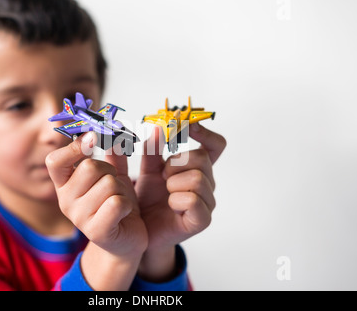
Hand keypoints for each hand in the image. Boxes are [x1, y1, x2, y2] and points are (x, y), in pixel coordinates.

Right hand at [46, 132, 147, 288]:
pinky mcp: (96, 231)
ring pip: (108, 184)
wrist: (126, 240)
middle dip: (109, 172)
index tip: (93, 137)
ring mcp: (79, 218)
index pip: (55, 161)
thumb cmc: (116, 204)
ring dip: (122, 190)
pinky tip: (124, 214)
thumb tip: (111, 126)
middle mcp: (66, 201)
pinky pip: (116, 203)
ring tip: (118, 202)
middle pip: (89, 167)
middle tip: (113, 185)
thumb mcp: (111, 175)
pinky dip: (127, 205)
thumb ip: (110, 153)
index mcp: (64, 184)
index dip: (74, 147)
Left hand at [135, 123, 225, 280]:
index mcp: (197, 168)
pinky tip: (170, 206)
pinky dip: (176, 200)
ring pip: (197, 178)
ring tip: (165, 192)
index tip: (186, 126)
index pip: (215, 145)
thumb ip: (152, 150)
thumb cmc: (148, 199)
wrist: (141, 230)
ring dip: (173, 183)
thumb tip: (158, 128)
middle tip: (162, 175)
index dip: (205, 132)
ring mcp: (207, 202)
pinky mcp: (202, 220)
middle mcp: (207, 182)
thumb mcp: (147, 170)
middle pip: (202, 157)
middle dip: (176, 163)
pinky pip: (194, 200)